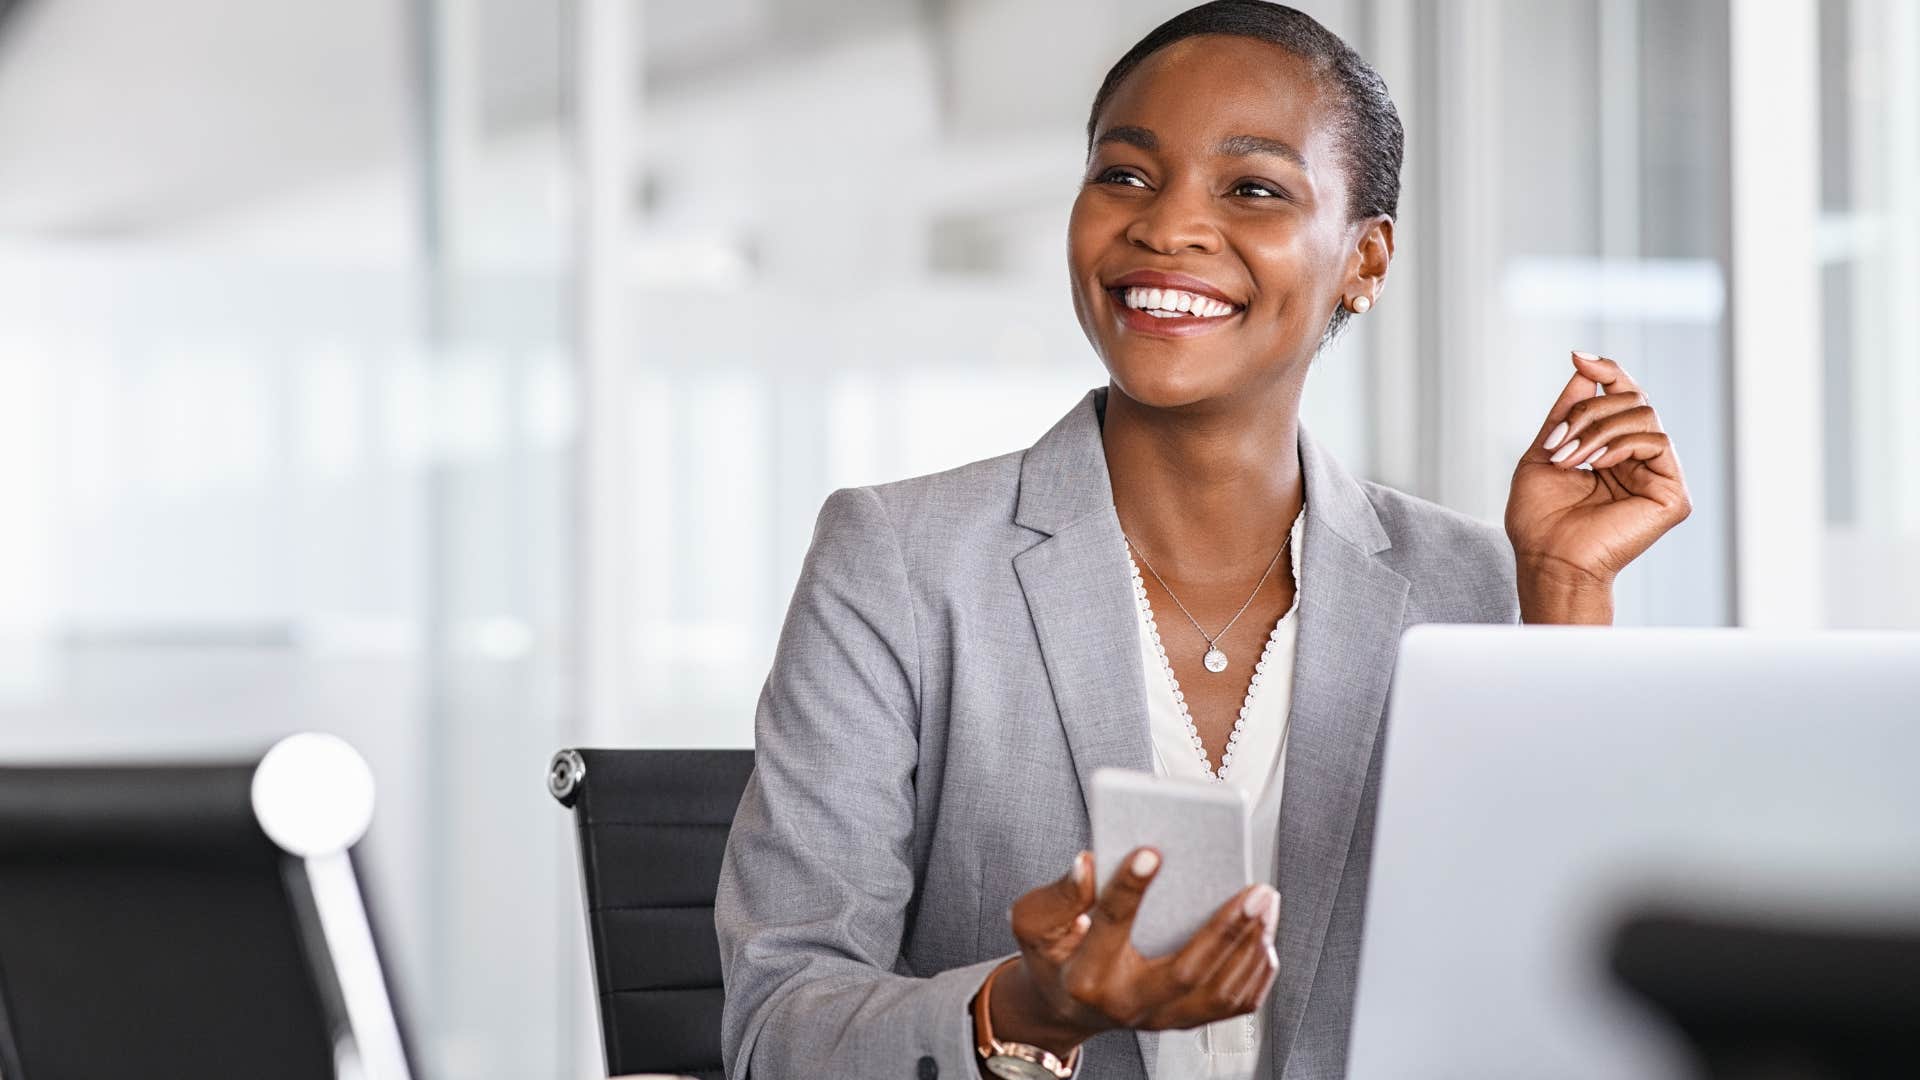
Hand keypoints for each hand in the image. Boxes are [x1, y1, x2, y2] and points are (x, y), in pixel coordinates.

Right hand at [982, 848, 1280, 1055]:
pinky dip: (1256, 972)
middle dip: (1227, 929)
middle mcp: (1127, 1003)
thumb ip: (1059, 895)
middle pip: (1186, 972)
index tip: (1151, 852)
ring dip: (1251, 946)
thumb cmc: (1055, 955)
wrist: (1066, 1005)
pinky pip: (1233, 1005)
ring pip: (1218, 992)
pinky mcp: (1184, 1019)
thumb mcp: (1034, 922)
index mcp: (1086, 974)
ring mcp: (1160, 1017)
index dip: (1129, 888)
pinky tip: (1265, 936)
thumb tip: (1086, 864)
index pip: (1110, 926)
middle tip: (1255, 890)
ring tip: (1266, 903)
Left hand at [1505, 351, 1692, 622]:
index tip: (1578, 357)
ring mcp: (1659, 475)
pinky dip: (1620, 443)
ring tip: (1570, 459)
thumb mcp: (1545, 452)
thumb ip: (1566, 412)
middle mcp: (1640, 460)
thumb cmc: (1540, 519)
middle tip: (1559, 443)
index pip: (1622, 397)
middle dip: (1587, 412)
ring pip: (1643, 415)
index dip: (1606, 371)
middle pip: (1631, 399)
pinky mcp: (1672, 493)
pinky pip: (1656, 441)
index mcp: (1613, 451)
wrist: (1547, 559)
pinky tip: (1596, 465)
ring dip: (1597, 430)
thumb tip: (1584, 367)